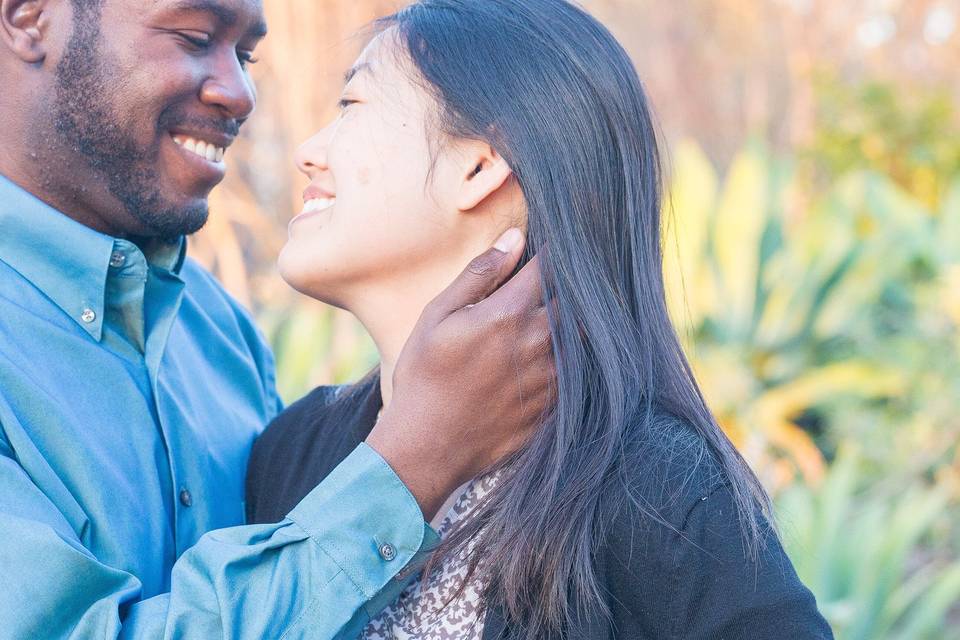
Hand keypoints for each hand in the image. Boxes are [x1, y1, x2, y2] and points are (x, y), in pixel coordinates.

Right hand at [366, 228, 554, 518]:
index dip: (556, 252)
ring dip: (573, 323)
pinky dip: (572, 358)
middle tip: (564, 280)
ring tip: (558, 319)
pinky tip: (553, 358)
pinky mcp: (555, 407)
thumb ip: (479, 275)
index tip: (560, 244)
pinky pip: (578, 372)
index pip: (549, 267)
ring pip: (580, 336)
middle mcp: (538, 343)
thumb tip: (515, 238)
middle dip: (571, 286)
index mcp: (508, 314)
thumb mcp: (438, 316)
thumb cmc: (424, 377)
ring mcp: (551, 378)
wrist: (427, 447)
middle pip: (573, 301)